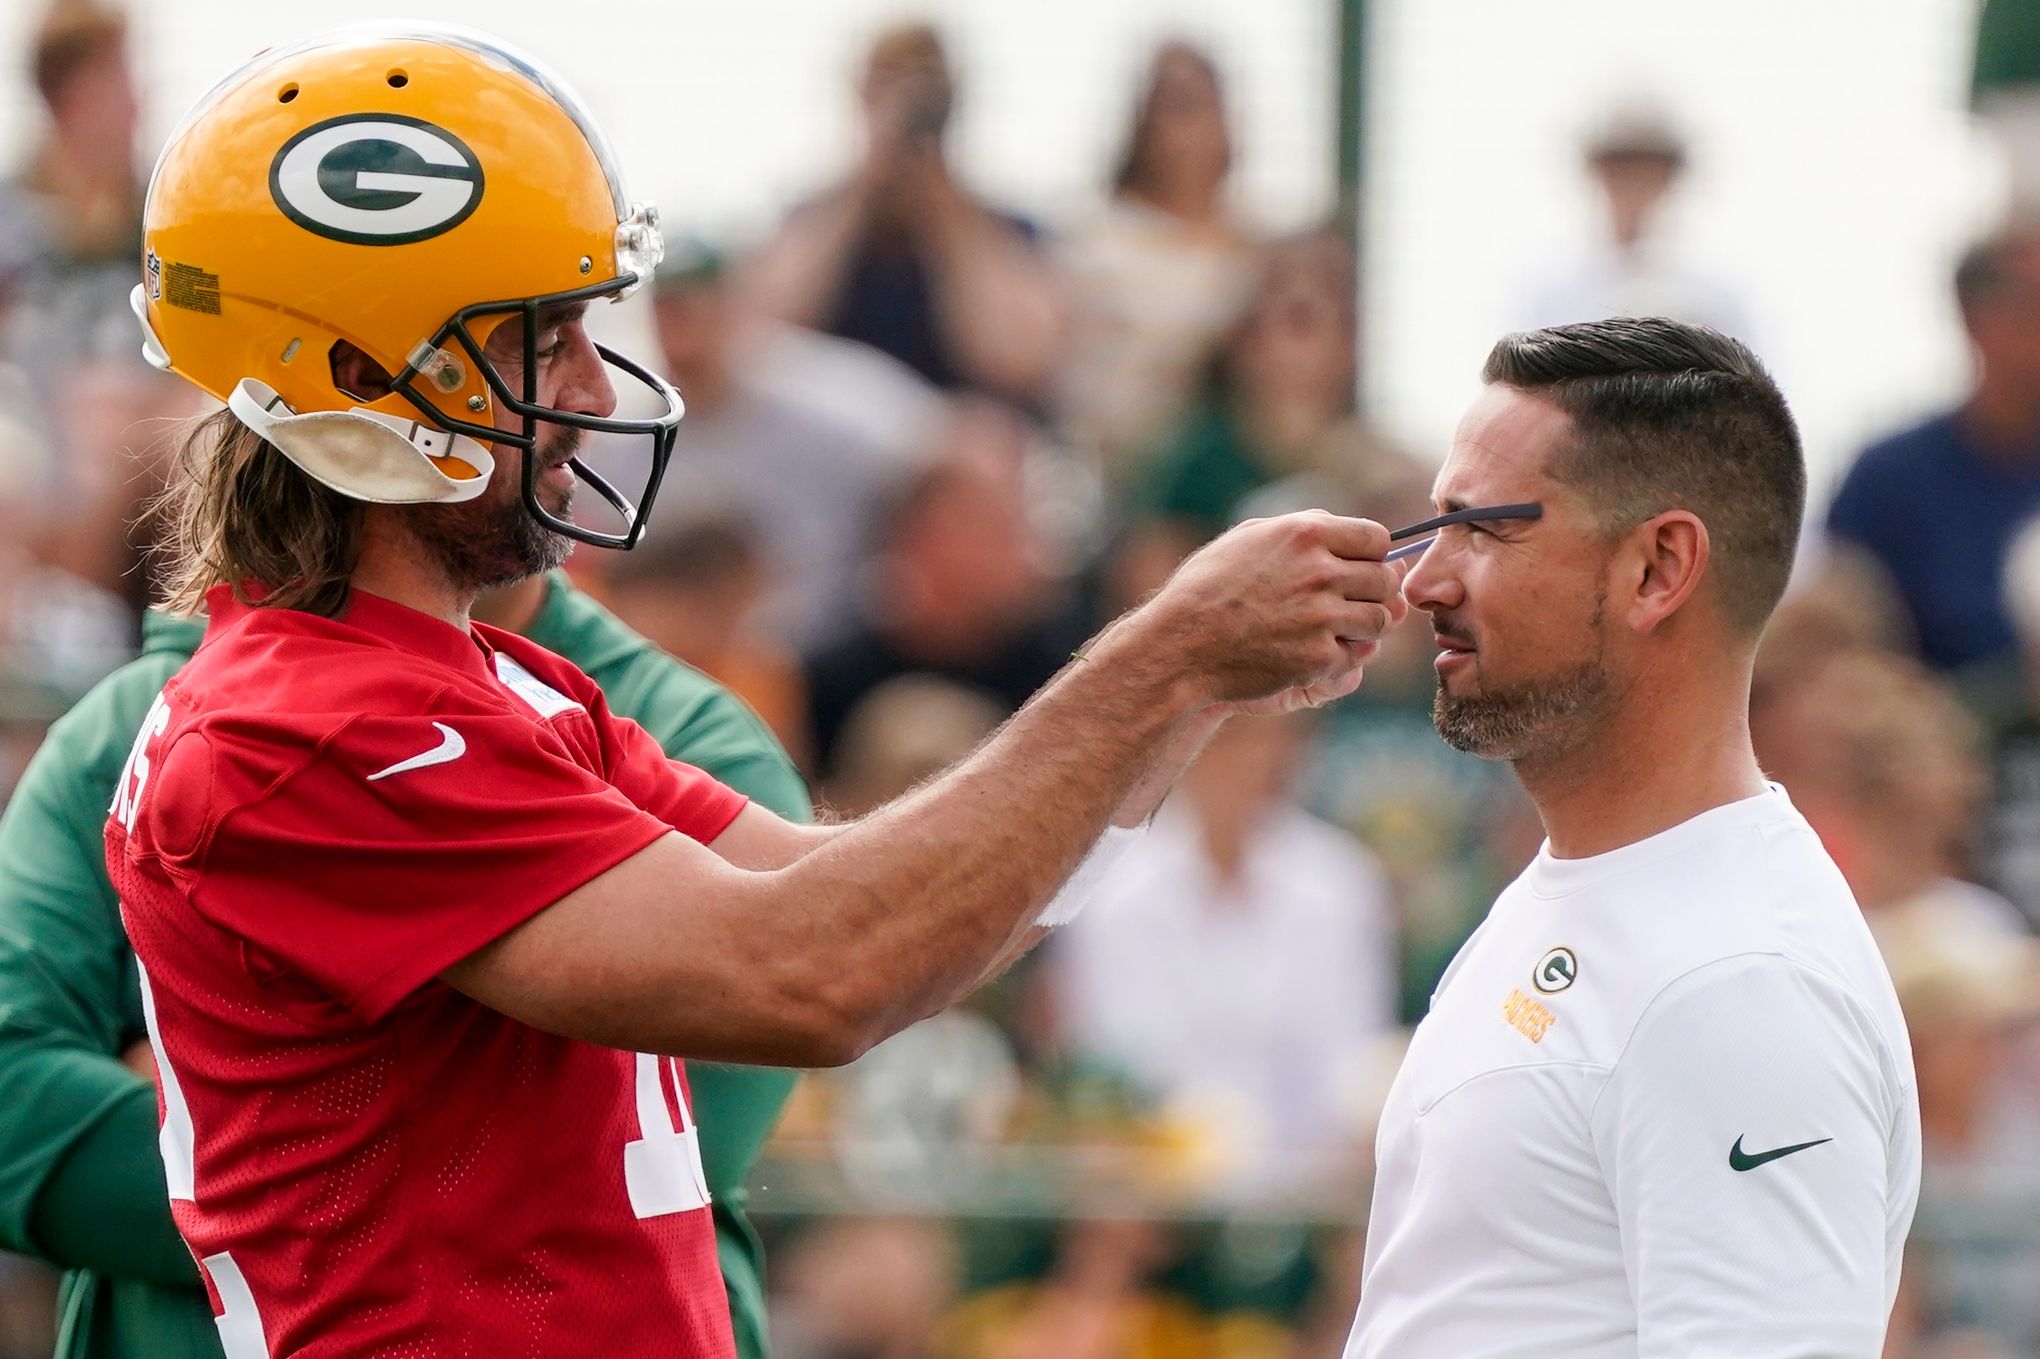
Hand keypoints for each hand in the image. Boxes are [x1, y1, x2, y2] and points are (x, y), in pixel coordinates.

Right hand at [1131, 511, 1407, 708]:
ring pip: (1379, 620)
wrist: (1179, 647)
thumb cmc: (1209, 589)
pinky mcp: (1318, 658)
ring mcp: (1321, 617)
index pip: (1377, 539)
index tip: (1355, 569)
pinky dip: (1338, 656)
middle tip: (1343, 603)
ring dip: (1361, 626)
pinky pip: (1354, 655)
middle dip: (1371, 592)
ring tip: (1329, 628)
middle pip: (1385, 580)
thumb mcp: (1249, 539)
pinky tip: (1307, 652)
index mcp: (1305, 534)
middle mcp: (1319, 572)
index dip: (1371, 556)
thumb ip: (1305, 528)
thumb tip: (1352, 533)